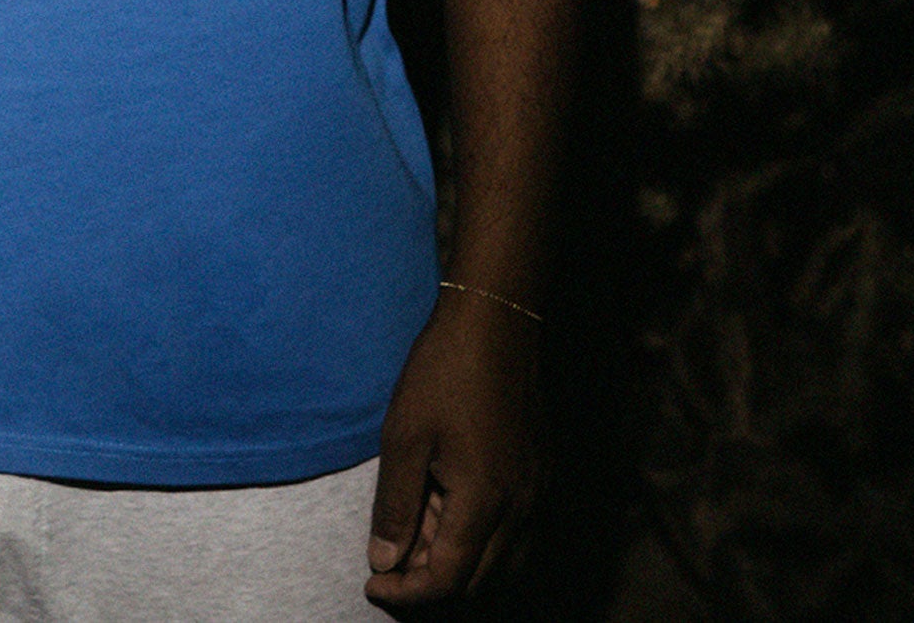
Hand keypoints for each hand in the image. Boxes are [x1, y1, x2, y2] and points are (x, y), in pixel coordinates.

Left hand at [365, 286, 543, 605]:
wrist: (495, 320)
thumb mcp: (404, 437)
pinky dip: (481, 540)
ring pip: (502, 563)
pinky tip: (447, 509)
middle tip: (390, 565)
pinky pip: (515, 534)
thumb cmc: (444, 372)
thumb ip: (395, 506)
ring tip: (415, 535)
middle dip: (432, 585)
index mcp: (486, 502)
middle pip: (480, 583)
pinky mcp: (539, 474)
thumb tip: (385, 562)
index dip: (407, 594)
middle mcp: (521, 509)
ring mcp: (536, 492)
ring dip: (460, 565)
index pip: (449, 580)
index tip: (373, 586)